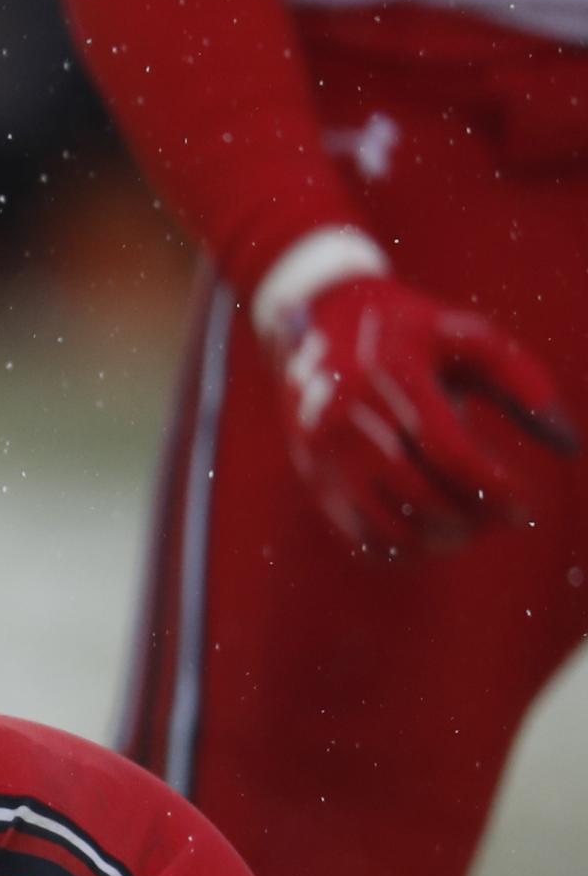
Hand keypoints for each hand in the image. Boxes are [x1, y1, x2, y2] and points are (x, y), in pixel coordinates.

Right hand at [265, 273, 575, 552]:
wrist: (317, 326)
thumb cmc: (411, 332)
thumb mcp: (469, 338)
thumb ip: (523, 383)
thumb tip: (567, 447)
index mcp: (390, 376)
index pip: (446, 450)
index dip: (491, 487)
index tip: (522, 508)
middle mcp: (347, 417)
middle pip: (415, 493)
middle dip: (468, 517)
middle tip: (499, 520)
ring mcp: (322, 453)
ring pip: (382, 524)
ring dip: (434, 540)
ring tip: (469, 530)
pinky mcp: (313, 478)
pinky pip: (357, 534)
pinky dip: (399, 549)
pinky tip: (432, 538)